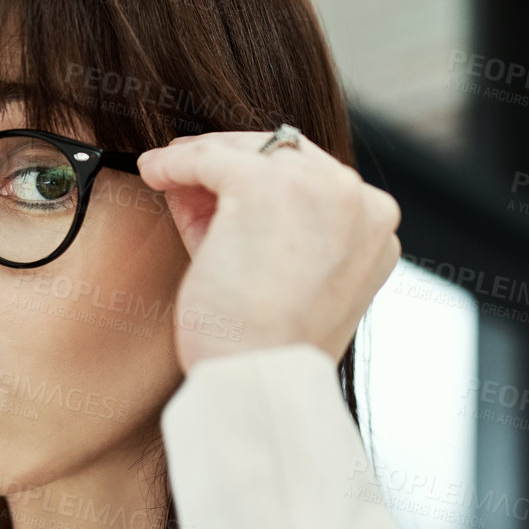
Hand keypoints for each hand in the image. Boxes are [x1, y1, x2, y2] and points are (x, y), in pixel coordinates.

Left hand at [134, 129, 401, 374]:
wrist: (260, 378)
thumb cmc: (265, 348)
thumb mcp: (282, 278)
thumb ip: (263, 227)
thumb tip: (204, 183)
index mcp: (375, 226)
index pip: (314, 179)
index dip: (261, 178)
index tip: (217, 187)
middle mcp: (359, 199)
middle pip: (284, 156)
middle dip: (230, 163)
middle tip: (183, 171)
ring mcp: (319, 188)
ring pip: (249, 150)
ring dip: (202, 159)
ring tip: (164, 172)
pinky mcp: (268, 186)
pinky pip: (209, 158)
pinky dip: (176, 162)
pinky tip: (153, 172)